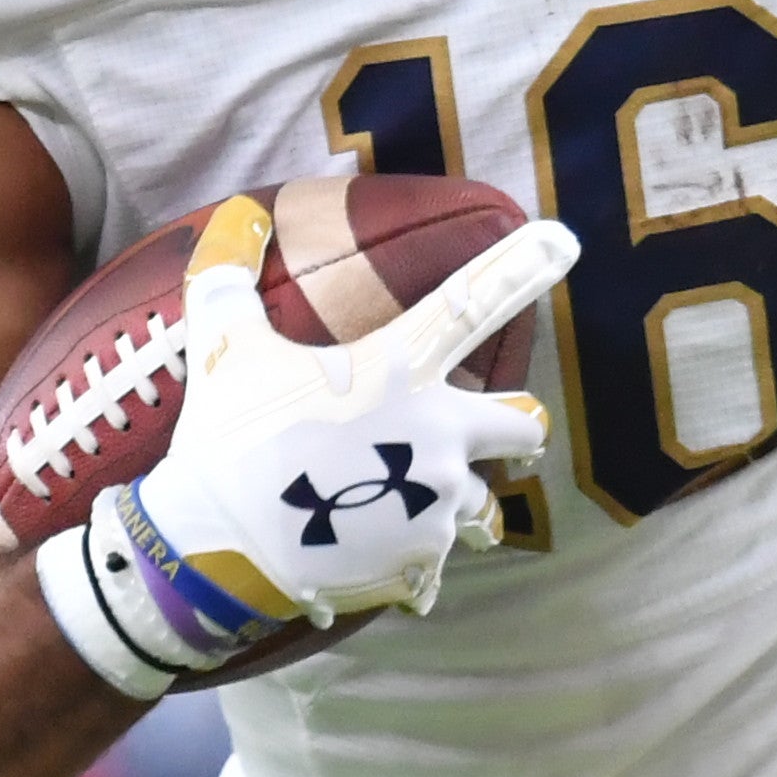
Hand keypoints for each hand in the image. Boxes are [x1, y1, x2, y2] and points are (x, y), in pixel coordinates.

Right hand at [59, 194, 572, 682]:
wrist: (214, 547)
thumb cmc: (226, 437)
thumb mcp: (221, 347)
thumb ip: (229, 275)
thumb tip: (239, 216)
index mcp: (400, 369)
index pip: (473, 302)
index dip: (524, 266)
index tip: (562, 237)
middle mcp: (439, 434)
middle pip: (523, 426)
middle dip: (514, 429)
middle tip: (472, 431)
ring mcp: (436, 503)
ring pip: (484, 504)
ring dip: (455, 500)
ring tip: (403, 504)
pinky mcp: (422, 560)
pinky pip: (437, 559)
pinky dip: (410, 558)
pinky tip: (365, 552)